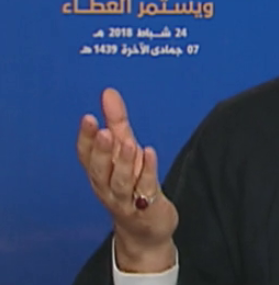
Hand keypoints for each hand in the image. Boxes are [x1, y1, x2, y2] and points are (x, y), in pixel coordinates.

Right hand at [76, 88, 178, 272]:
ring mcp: (126, 199)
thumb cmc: (132, 184)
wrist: (146, 228)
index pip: (86, 156)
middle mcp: (107, 187)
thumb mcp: (125, 149)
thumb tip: (108, 93)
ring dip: (123, 162)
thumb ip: (117, 122)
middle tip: (104, 132)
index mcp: (99, 172)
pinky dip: (147, 171)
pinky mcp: (145, 206)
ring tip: (128, 143)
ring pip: (120, 181)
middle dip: (101, 151)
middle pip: (100, 170)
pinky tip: (149, 154)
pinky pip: (145, 188)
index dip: (85, 138)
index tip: (87, 118)